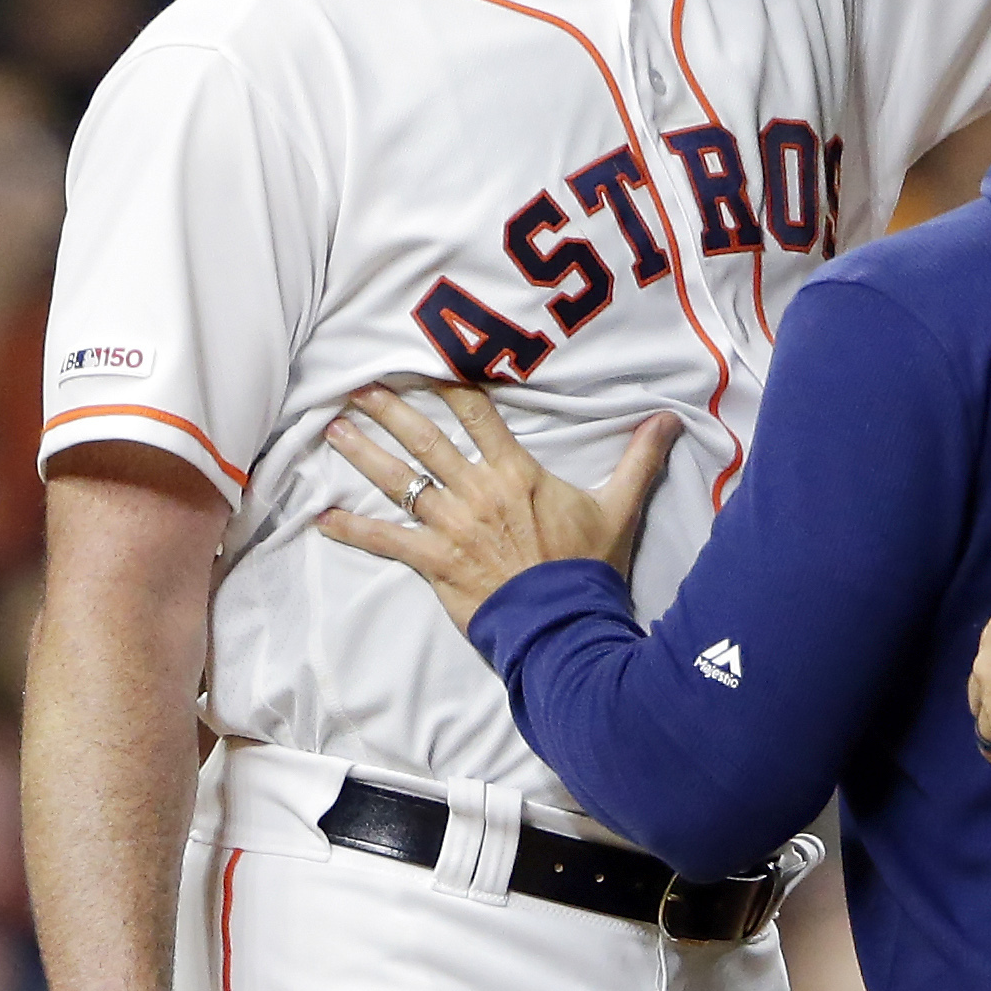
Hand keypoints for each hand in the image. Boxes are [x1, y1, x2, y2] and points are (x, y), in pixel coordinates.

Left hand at [315, 384, 678, 631]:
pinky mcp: (434, 561)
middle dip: (390, 410)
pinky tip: (321, 518)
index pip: (479, 415)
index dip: (450, 387)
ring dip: (363, 454)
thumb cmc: (590, 566)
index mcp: (516, 472)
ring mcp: (451, 525)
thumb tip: (669, 419)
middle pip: (426, 439)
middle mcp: (477, 490)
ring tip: (333, 430)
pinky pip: (386, 541)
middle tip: (358, 387)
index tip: (423, 368)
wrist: (565, 622)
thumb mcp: (619, 507)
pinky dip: (352, 530)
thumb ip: (638, 460)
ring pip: (399, 480)